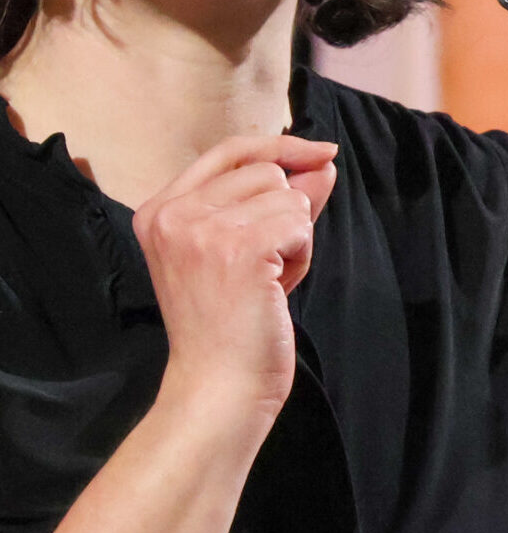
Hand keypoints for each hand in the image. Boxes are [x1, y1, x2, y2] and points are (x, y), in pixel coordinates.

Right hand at [133, 135, 337, 422]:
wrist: (218, 386)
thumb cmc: (234, 326)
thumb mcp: (248, 251)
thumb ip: (280, 202)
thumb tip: (321, 161)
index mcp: (159, 210)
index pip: (229, 151)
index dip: (280, 146)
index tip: (322, 151)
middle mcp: (172, 214)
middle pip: (267, 172)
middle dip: (285, 215)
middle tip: (264, 268)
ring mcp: (201, 229)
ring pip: (288, 197)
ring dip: (294, 239)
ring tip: (266, 281)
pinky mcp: (238, 248)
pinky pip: (299, 224)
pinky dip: (301, 256)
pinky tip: (276, 289)